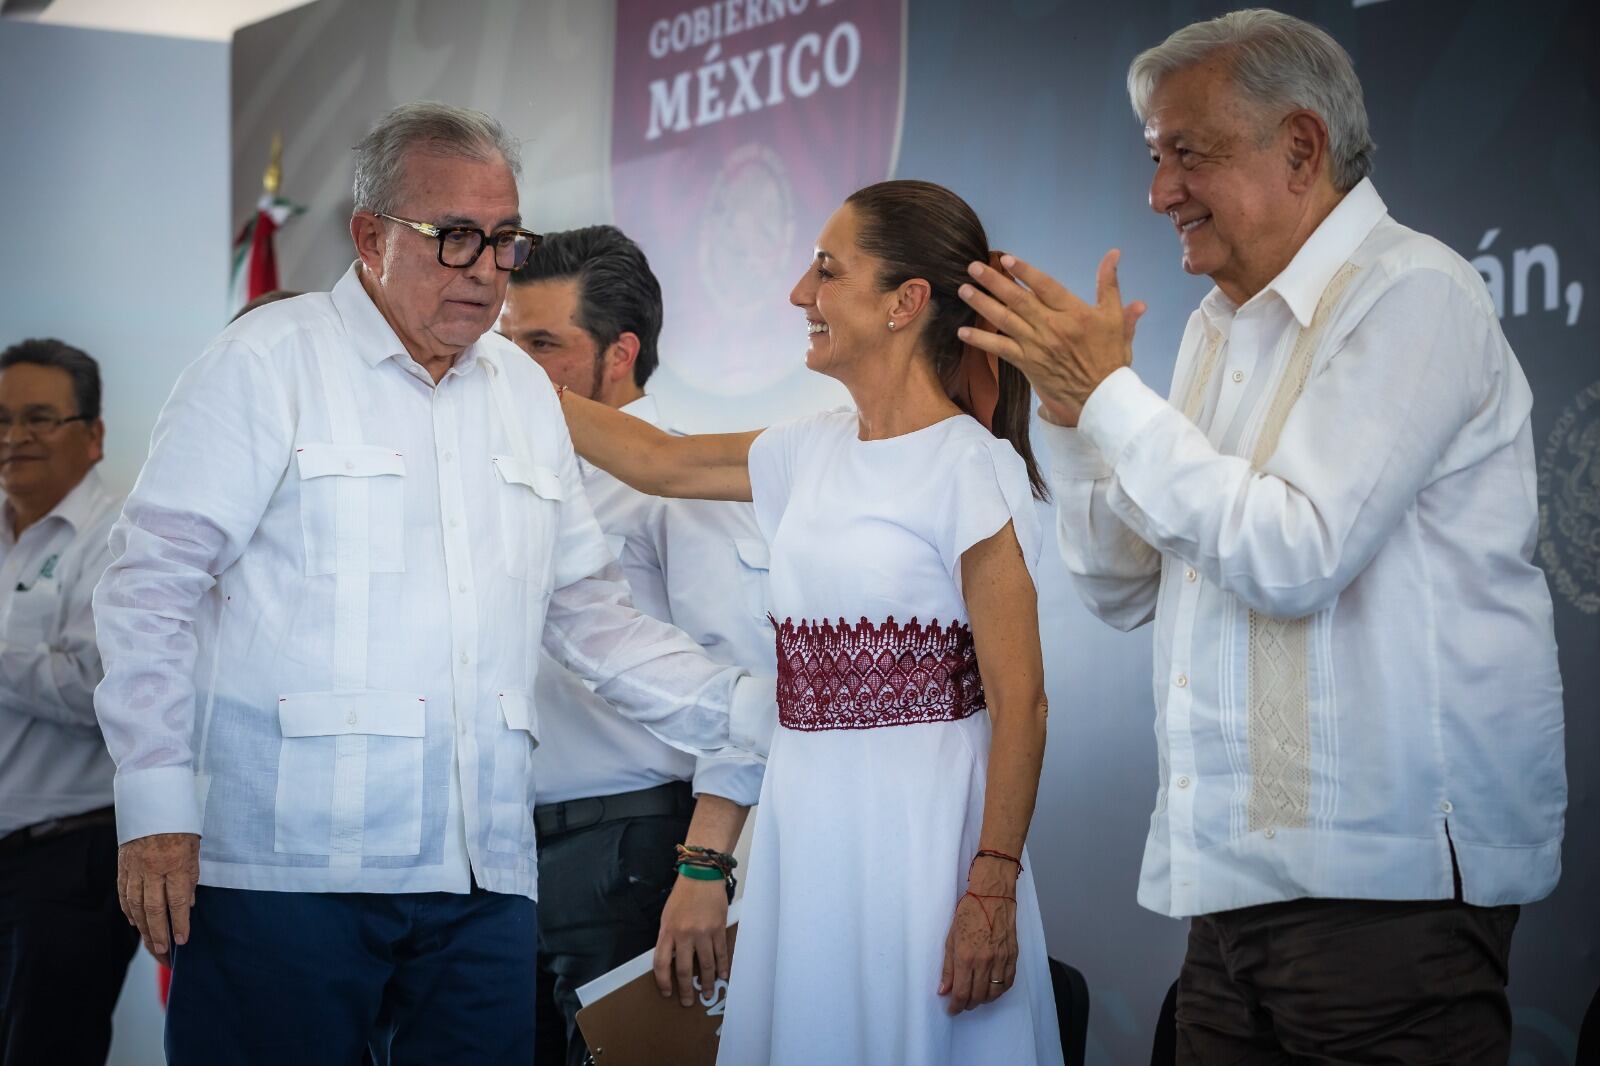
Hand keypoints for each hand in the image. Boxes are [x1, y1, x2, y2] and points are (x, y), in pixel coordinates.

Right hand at [117, 832, 200, 965]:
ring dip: (143, 929)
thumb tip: (187, 905)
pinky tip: (135, 924)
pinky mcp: (123, 866)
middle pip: (153, 909)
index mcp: (175, 863)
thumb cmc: (180, 825)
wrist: (153, 802)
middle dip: (159, 934)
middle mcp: (153, 868)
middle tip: (164, 953)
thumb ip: (190, 877)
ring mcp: (134, 868)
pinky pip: (124, 894)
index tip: (182, 941)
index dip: (179, 924)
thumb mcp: (194, 849)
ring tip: (152, 944)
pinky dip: (129, 911)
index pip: (176, 901)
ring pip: (136, 905)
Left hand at [652, 875, 730, 1006]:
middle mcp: (684, 934)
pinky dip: (722, 966)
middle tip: (687, 1002)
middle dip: (685, 989)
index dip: (663, 981)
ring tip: (708, 993)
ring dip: (708, 982)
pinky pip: (720, 952)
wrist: (701, 876)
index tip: (667, 992)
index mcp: (668, 931)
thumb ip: (668, 938)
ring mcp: (703, 932)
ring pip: (706, 965)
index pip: (661, 963)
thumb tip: (672, 960)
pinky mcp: (718, 929)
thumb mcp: (667, 916)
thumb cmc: (682, 896)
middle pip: (684, 969)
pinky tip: (723, 975)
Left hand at [938, 863, 1020, 1013]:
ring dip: (983, 1000)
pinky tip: (991, 990)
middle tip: (961, 1004)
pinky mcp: (1013, 957)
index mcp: (966, 956)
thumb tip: (944, 990)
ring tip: (975, 998)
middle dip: (967, 1004)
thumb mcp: (951, 938)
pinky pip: (1008, 983)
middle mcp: (984, 961)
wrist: (993, 897)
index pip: (961, 992)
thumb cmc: (969, 913)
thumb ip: (948, 967)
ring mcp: (1001, 960)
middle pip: (977, 996)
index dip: (955, 1006)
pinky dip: (999, 991)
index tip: (951, 1010)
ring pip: (993, 993)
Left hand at [958, 250, 1146, 425]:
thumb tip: (1113, 253)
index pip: (1045, 286)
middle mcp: (1052, 327)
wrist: (1102, 396)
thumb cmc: (1110, 355)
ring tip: (964, 290)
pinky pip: (1000, 349)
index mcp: (1074, 312)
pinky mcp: (1027, 363)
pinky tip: (962, 332)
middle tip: (973, 267)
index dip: (1024, 271)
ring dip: (982, 304)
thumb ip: (1109, 284)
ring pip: (1005, 320)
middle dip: (993, 281)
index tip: (1005, 259)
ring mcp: (1037, 345)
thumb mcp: (1115, 316)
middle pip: (1018, 299)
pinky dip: (981, 340)